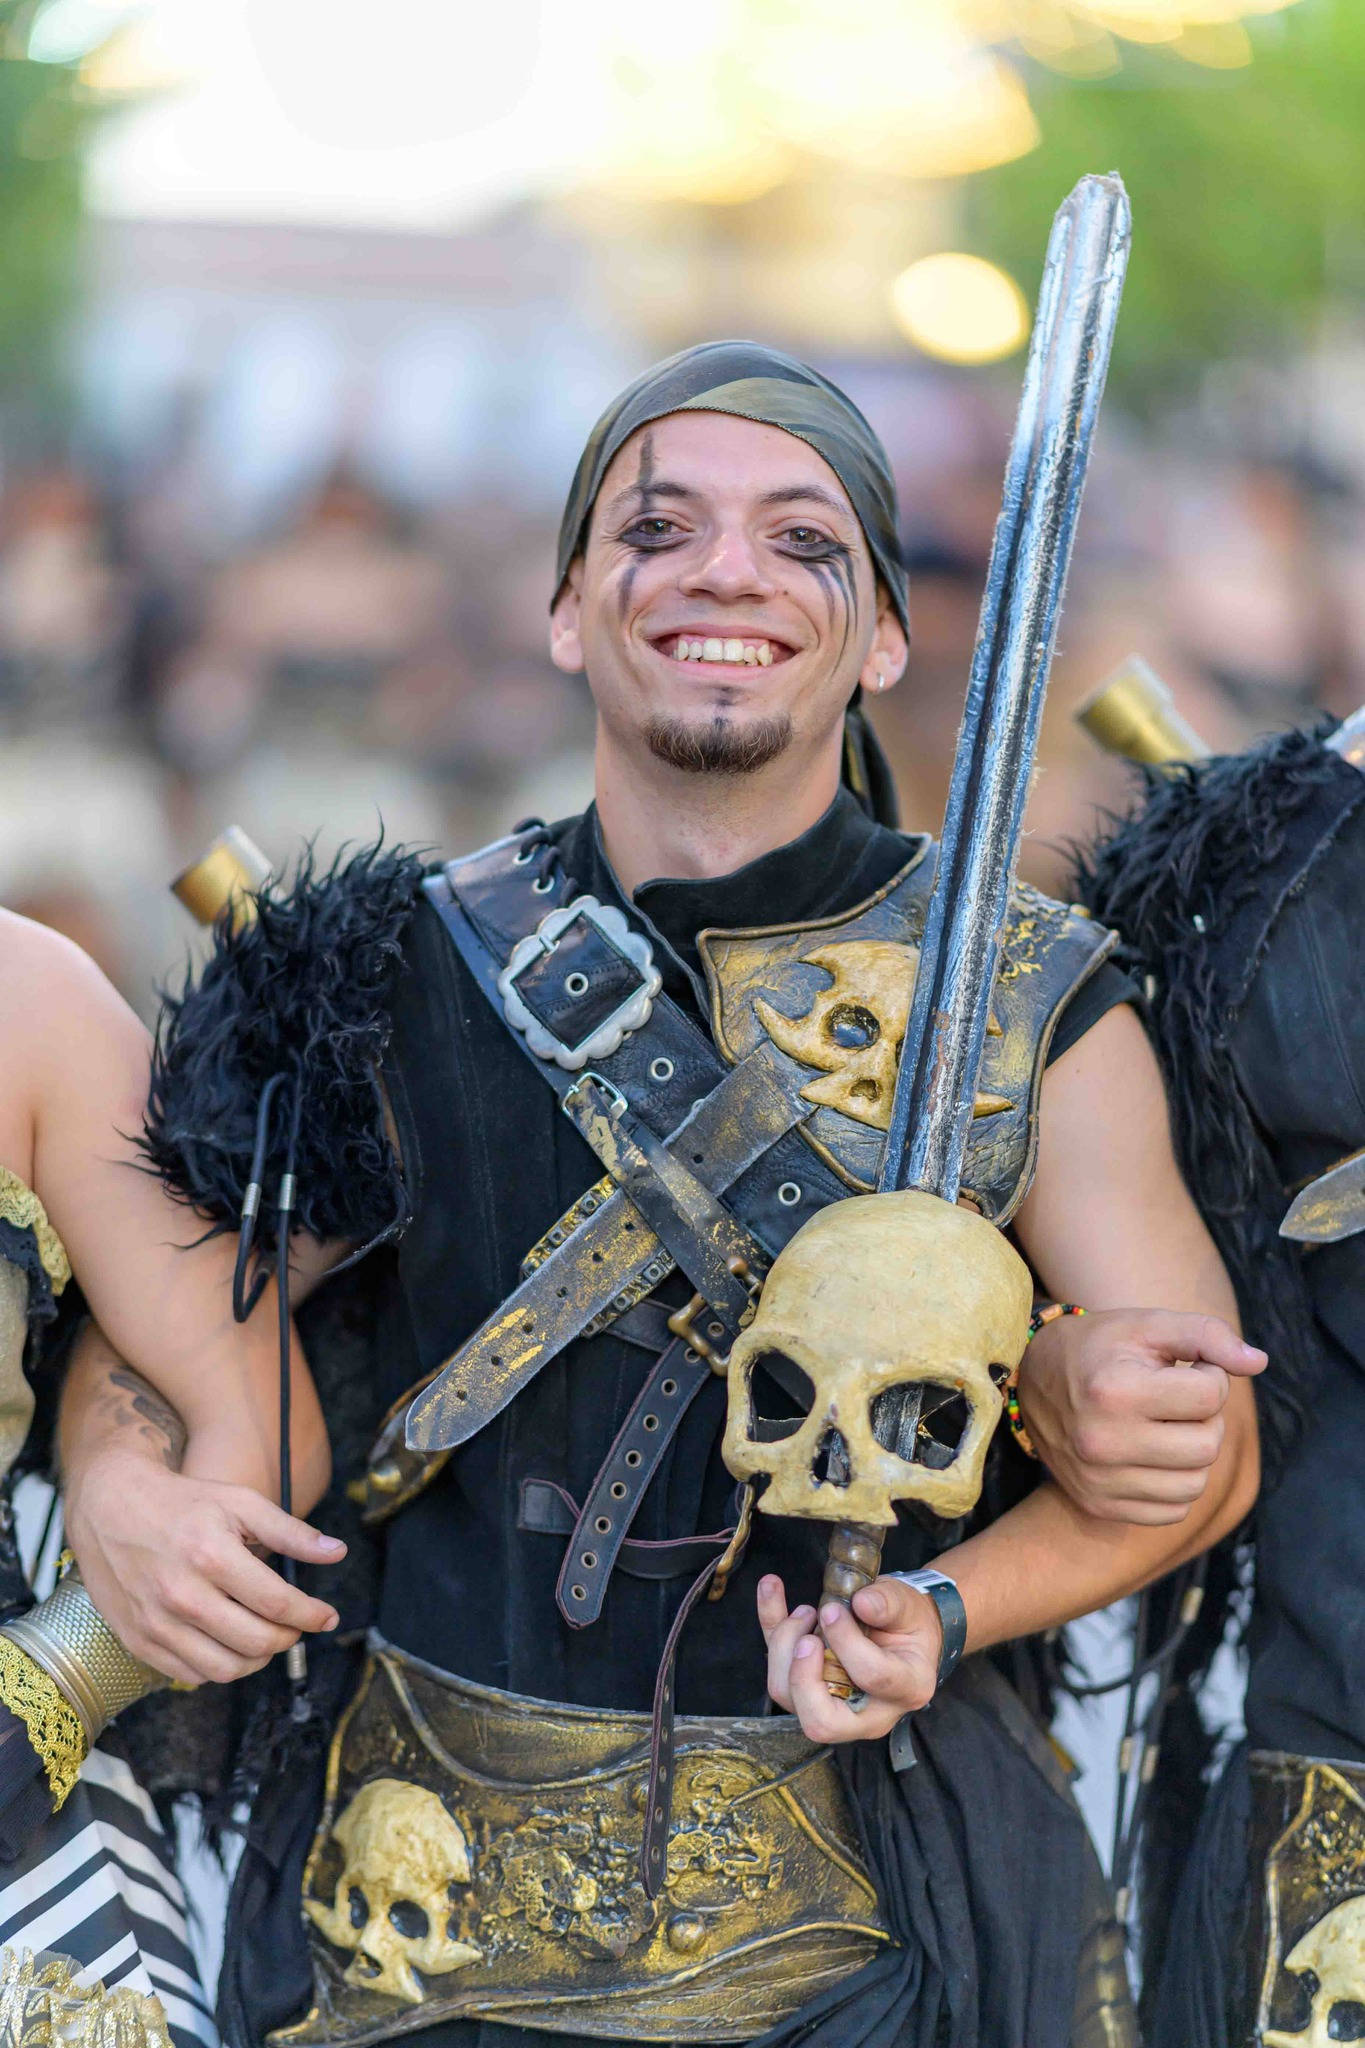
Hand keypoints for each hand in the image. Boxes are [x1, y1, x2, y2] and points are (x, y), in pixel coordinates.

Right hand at [64, 1448, 346, 1686]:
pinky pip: (191, 1674)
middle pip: (256, 1642)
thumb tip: (338, 1553)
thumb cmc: (182, 1503)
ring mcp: (156, 1622)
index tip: (329, 1617)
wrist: (109, 1507)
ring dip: (258, 1660)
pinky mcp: (138, 1640)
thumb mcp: (240, 1502)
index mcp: (212, 1555)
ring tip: (266, 1637)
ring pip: (226, 1669)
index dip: (312, 1615)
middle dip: (288, 1638)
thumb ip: (291, 1532)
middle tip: (295, 1626)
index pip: (277, 1603)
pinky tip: (228, 1642)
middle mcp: (182, 1595)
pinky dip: (219, 1666)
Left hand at [757, 1572, 941, 1740]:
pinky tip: (771, 1588)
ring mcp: (835, 1708)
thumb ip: (890, 1603)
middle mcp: (869, 1712)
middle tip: (807, 1639)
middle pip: (821, 1720)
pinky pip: (778, 1669)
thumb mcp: (909, 1605)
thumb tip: (863, 1603)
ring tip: (805, 1612)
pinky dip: (770, 1626)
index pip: (872, 1678)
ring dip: (784, 1649)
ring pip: (790, 1697)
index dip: (846, 1643)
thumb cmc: (908, 1622)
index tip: (834, 1611)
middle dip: (802, 1676)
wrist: (904, 1631)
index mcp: (905, 1688)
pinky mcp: (809, 1692)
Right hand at [1018, 1308, 1265, 1524]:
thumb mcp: (1148, 1325)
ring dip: (1193, 1454)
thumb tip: (1259, 1363)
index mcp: (1115, 1392)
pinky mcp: (1098, 1505)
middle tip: (1177, 1399)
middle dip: (1205, 1417)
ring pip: (1195, 1483)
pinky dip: (1174, 1484)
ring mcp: (1098, 1480)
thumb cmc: (1100, 1347)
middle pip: (1208, 1445)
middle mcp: (1103, 1443)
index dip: (1209, 1376)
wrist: (1031, 1379)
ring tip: (1166, 1427)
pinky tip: (1153, 1455)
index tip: (1186, 1368)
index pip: (1210, 1395)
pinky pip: (1171, 1511)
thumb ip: (1207, 1335)